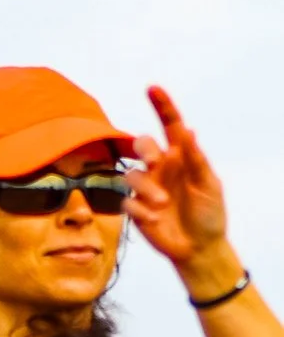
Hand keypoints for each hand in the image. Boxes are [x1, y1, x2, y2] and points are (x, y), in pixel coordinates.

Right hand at [128, 87, 240, 296]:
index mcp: (182, 158)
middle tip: (155, 160)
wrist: (198, 248)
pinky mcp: (135, 210)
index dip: (162, 107)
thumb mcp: (210, 185)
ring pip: (132, 175)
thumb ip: (196, 160)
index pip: (170, 127)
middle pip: (142, 145)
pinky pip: (128, 202)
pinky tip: (154, 219)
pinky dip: (141, 209)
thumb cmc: (209, 214)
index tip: (152, 88)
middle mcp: (161, 169)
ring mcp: (146, 189)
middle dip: (145, 149)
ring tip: (163, 205)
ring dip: (147, 188)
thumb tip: (188, 131)